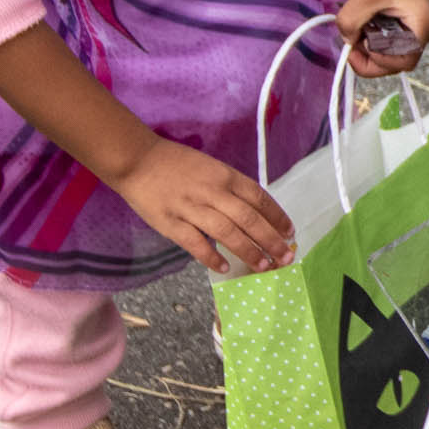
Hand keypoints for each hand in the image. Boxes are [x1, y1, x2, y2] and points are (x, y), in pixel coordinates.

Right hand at [111, 136, 294, 274]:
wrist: (138, 160)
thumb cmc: (178, 164)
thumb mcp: (213, 168)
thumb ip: (232, 189)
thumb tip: (256, 214)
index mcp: (226, 176)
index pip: (260, 198)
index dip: (277, 217)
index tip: (290, 233)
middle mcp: (213, 191)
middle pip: (249, 219)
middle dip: (271, 240)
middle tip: (286, 258)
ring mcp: (191, 208)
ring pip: (227, 233)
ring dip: (249, 252)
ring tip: (264, 267)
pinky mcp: (170, 223)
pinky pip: (195, 243)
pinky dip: (211, 257)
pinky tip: (225, 268)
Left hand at [339, 0, 428, 79]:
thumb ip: (351, 21)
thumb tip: (346, 40)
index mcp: (422, 28)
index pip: (401, 61)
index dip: (376, 60)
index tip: (356, 45)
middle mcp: (422, 34)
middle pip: (395, 63)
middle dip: (369, 57)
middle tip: (351, 42)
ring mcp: (414, 32)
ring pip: (389, 55)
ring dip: (368, 49)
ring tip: (356, 30)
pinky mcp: (404, 28)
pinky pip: (387, 45)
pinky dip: (370, 41)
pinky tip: (362, 26)